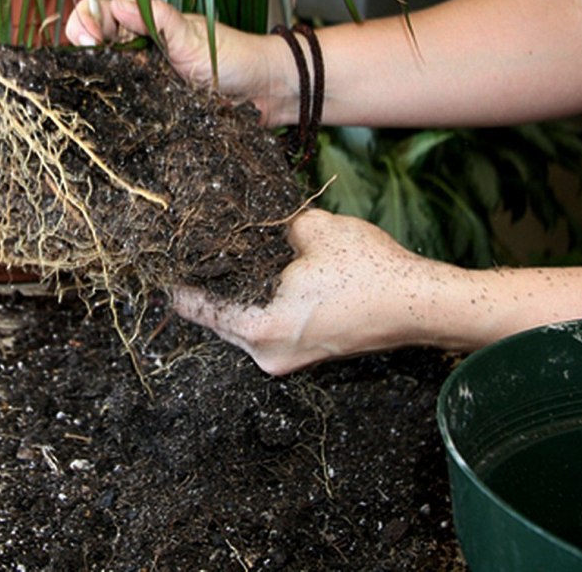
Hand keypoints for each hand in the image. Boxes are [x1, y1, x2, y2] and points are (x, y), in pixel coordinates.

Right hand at [65, 0, 302, 125]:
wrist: (265, 93)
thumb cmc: (235, 57)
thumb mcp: (193, 35)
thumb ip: (157, 19)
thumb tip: (119, 4)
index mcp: (147, 26)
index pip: (103, 15)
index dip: (87, 20)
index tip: (88, 35)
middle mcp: (140, 53)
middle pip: (96, 47)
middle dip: (83, 49)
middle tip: (89, 55)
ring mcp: (144, 83)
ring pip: (105, 80)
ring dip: (95, 81)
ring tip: (94, 83)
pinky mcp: (152, 112)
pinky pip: (125, 110)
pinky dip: (113, 110)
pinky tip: (108, 110)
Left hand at [171, 209, 451, 373]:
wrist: (421, 304)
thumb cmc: (369, 270)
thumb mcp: (313, 230)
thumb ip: (274, 227)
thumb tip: (258, 222)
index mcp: (260, 328)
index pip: (199, 306)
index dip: (179, 279)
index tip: (160, 260)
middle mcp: (268, 354)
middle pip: (218, 318)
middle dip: (207, 283)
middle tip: (190, 250)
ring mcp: (288, 360)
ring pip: (242, 323)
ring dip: (235, 293)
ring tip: (221, 257)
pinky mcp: (306, 353)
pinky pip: (267, 326)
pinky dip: (259, 302)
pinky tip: (259, 274)